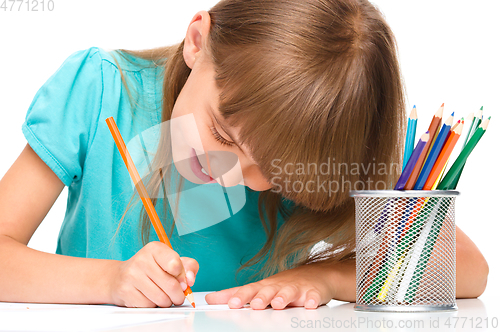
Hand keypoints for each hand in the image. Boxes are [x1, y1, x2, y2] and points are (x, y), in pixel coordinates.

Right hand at [108, 241, 198, 307]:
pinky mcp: (126, 291)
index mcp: (155, 249)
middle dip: (178, 295)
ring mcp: (132, 275)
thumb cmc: (152, 269)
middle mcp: (142, 260)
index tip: (183, 281)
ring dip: (167, 302)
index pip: (175, 265)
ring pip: (161, 298)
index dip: (183, 277)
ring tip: (164, 296)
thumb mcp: (172, 261)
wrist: (120, 277)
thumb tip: (190, 280)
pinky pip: (149, 306)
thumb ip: (189, 266)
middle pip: (171, 285)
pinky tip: (150, 298)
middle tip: (177, 296)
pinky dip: (154, 305)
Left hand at [205, 263, 335, 309]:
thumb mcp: (258, 289)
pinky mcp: (313, 292)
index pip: (249, 291)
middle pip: (269, 291)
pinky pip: (314, 296)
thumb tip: (210, 298)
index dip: (241, 297)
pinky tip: (310, 304)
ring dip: (284, 297)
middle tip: (255, 304)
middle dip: (261, 297)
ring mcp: (296, 288)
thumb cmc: (282, 284)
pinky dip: (312, 299)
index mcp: (264, 287)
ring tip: (278, 304)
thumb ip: (235, 294)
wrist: (314, 275)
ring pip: (289, 292)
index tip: (232, 303)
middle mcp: (278, 286)